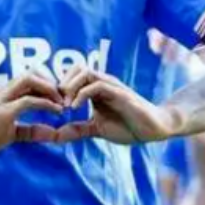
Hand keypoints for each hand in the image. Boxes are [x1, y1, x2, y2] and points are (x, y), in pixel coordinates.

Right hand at [0, 73, 64, 155]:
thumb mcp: (9, 133)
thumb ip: (29, 131)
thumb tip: (51, 134)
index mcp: (6, 93)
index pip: (30, 79)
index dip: (48, 85)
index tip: (62, 98)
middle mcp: (5, 90)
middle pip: (33, 73)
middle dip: (52, 82)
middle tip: (66, 98)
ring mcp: (3, 98)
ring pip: (31, 80)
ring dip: (51, 89)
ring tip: (63, 102)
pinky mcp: (3, 111)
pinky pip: (29, 101)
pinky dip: (46, 104)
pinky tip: (57, 111)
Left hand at [56, 66, 179, 144]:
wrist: (153, 129)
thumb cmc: (127, 126)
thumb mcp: (97, 129)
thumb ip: (78, 130)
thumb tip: (55, 136)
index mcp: (95, 89)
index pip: (72, 75)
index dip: (58, 87)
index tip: (51, 105)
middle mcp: (102, 83)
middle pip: (76, 68)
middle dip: (62, 82)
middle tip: (55, 103)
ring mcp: (111, 86)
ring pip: (85, 72)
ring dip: (70, 86)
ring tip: (64, 105)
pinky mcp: (119, 93)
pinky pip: (97, 85)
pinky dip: (82, 94)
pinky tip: (75, 107)